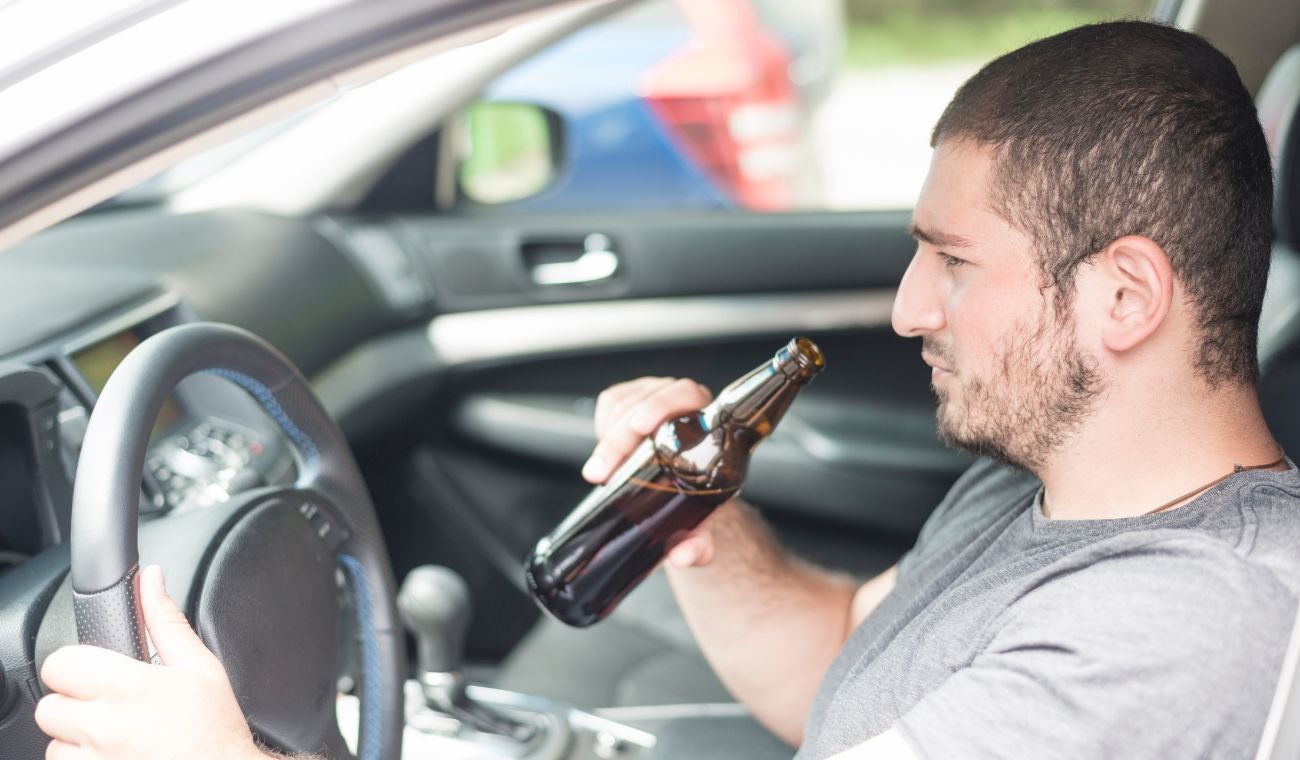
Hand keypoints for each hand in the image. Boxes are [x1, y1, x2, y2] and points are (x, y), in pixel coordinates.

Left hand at [36, 565, 265, 759]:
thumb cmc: (215, 729)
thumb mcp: (200, 667)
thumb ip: (166, 621)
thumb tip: (150, 580)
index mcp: (131, 687)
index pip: (61, 664)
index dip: (75, 665)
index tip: (93, 673)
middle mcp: (106, 726)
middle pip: (49, 706)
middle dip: (74, 704)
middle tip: (107, 707)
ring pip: (54, 743)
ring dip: (76, 740)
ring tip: (113, 738)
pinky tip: (114, 756)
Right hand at [583, 376, 719, 567]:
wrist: (690, 489)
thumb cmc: (703, 496)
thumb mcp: (702, 521)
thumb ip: (698, 544)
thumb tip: (683, 555)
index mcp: (707, 421)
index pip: (684, 395)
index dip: (660, 405)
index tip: (639, 427)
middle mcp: (683, 404)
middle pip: (643, 404)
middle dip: (617, 440)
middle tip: (600, 473)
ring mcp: (656, 397)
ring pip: (622, 405)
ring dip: (608, 438)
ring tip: (605, 470)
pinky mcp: (633, 400)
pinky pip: (610, 403)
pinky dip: (604, 425)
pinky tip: (608, 448)